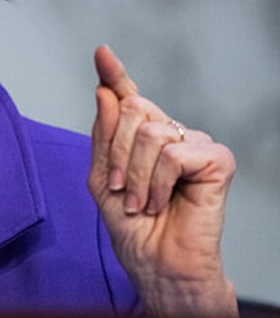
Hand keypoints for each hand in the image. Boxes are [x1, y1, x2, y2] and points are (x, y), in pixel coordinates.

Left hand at [88, 45, 237, 317]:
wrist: (156, 263)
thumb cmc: (132, 226)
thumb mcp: (102, 178)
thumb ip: (103, 135)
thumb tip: (104, 91)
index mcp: (140, 135)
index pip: (127, 97)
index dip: (114, 74)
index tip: (101, 53)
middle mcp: (169, 133)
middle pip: (131, 109)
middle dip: (116, 152)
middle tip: (120, 188)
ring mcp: (194, 143)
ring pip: (148, 131)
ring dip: (135, 174)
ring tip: (140, 202)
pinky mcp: (216, 159)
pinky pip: (172, 153)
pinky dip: (157, 182)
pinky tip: (160, 201)